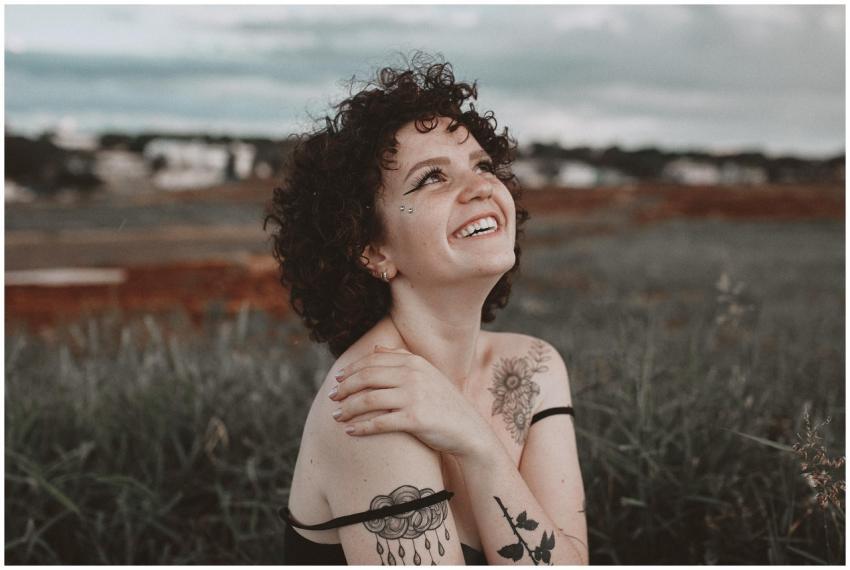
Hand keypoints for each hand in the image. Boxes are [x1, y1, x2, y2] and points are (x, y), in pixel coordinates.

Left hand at [329, 345, 496, 457]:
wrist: (468, 430)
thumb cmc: (444, 403)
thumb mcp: (427, 374)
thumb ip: (402, 359)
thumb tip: (376, 347)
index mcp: (414, 362)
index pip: (372, 360)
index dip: (351, 370)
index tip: (338, 380)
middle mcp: (413, 375)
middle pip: (366, 377)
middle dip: (344, 388)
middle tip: (331, 397)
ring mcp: (414, 396)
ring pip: (368, 399)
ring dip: (347, 408)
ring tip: (336, 416)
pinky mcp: (414, 419)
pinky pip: (378, 422)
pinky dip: (360, 426)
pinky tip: (350, 431)